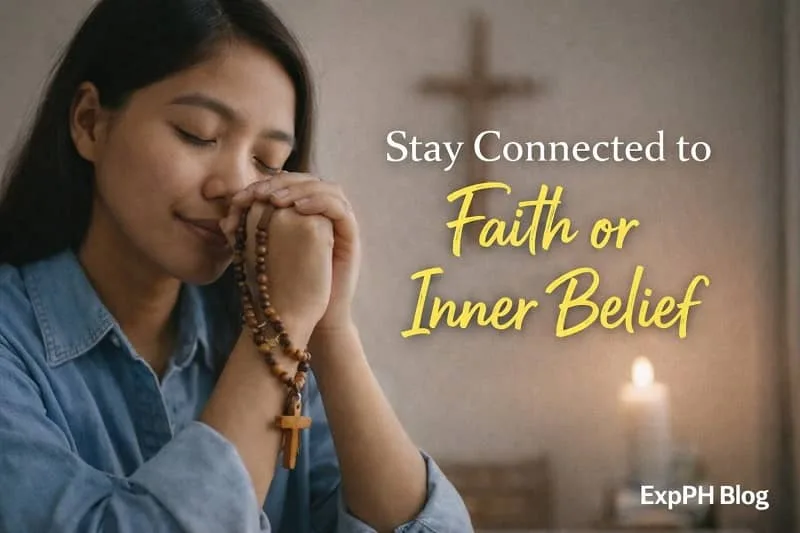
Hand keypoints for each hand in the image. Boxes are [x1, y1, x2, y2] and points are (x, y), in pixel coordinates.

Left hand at [222, 173, 360, 331]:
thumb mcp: (258, 256)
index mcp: (305, 215)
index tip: (241, 197)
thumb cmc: (279, 289)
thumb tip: (224, 219)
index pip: (289, 184)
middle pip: (309, 180)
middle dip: (282, 183)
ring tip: (277, 200)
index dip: (265, 184)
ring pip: (327, 189)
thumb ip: (245, 237)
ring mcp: (339, 224)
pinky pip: (340, 209)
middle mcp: (324, 215)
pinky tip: (298, 209)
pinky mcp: (350, 236)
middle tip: (260, 193)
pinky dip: (320, 203)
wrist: (303, 317)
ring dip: (300, 189)